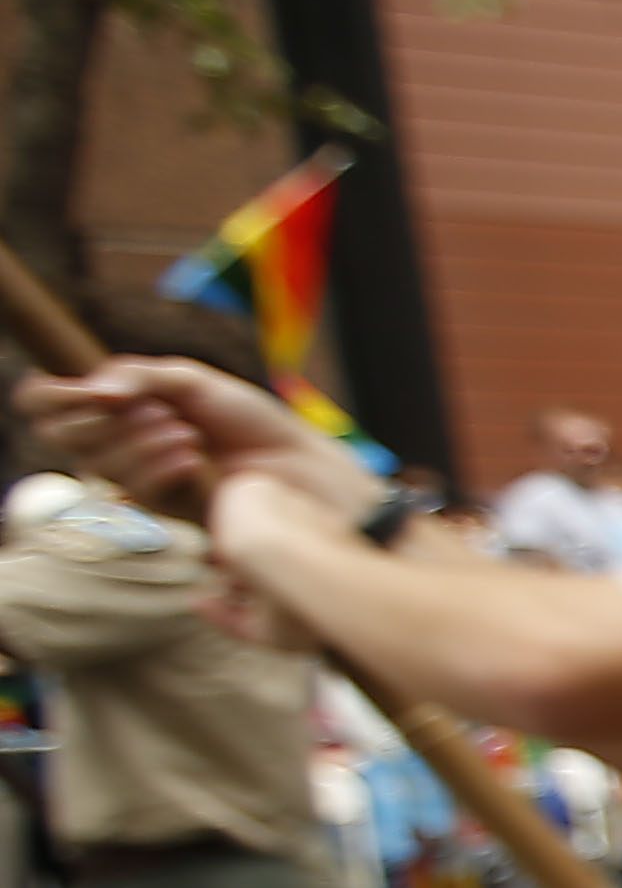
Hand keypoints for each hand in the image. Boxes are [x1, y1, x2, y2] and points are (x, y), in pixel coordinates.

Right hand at [16, 359, 365, 516]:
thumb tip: (95, 389)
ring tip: (188, 434)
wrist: (305, 466)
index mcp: (126, 410)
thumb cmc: (255, 422)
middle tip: (157, 409)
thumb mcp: (195, 382)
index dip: (49, 399)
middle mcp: (125, 445)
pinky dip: (160, 467)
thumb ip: (141, 377)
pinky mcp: (168, 510)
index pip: (55, 408)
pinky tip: (193, 457)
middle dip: (103, 419)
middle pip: (67, 437)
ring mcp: (144, 480)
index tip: (62, 389)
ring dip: (139, 442)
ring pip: (100, 465)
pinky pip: (136, 491)